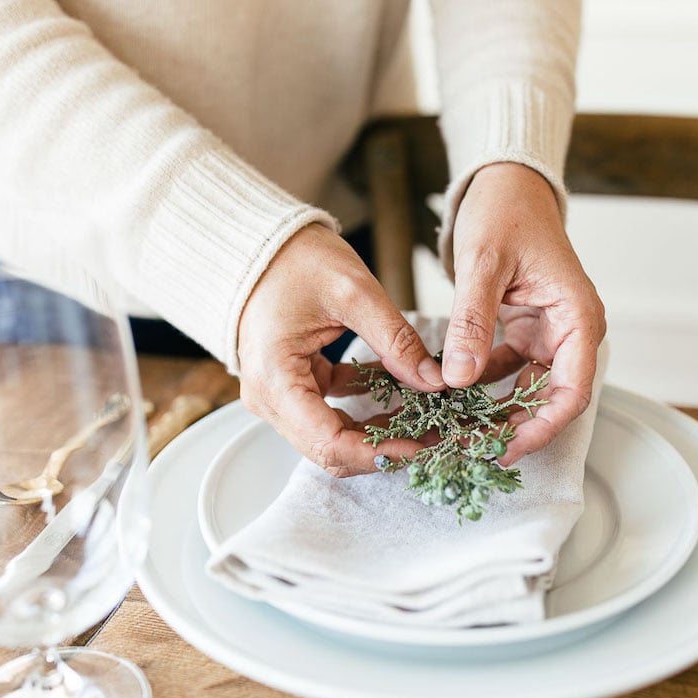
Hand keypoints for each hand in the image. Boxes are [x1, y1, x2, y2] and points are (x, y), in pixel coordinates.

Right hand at [237, 223, 445, 475]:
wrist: (260, 244)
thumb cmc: (294, 259)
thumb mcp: (355, 293)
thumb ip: (396, 341)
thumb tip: (436, 381)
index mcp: (275, 380)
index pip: (329, 444)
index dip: (380, 452)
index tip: (423, 443)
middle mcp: (269, 398)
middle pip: (331, 450)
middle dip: (385, 448)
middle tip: (436, 435)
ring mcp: (279, 396)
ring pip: (334, 436)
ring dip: (380, 432)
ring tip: (427, 417)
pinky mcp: (293, 386)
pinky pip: (332, 413)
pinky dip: (367, 409)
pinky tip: (403, 393)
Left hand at [442, 162, 605, 464]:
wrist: (505, 185)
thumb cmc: (505, 212)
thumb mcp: (483, 265)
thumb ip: (472, 321)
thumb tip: (457, 378)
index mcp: (578, 317)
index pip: (572, 390)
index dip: (543, 426)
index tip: (508, 448)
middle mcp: (570, 332)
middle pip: (550, 399)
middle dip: (514, 429)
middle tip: (470, 451)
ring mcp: (548, 335)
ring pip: (526, 392)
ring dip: (495, 415)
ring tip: (455, 436)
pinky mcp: (524, 334)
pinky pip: (505, 374)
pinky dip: (481, 390)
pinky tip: (448, 404)